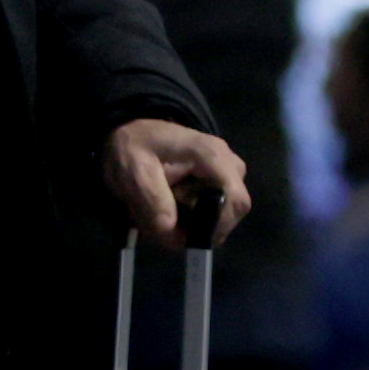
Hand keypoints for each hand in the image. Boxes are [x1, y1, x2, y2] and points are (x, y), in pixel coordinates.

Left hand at [102, 117, 251, 242]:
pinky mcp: (219, 181)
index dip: (219, 226)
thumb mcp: (134, 172)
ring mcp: (226, 172)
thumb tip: (173, 233)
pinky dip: (191, 216)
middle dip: (199, 224)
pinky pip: (214, 210)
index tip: (191, 238)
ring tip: (164, 207)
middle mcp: (227, 163)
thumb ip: (153, 201)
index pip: (236, 199)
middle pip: (231, 211)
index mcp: (211, 156)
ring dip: (192, 221)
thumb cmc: (134, 147)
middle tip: (166, 218)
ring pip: (221, 214)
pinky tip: (171, 204)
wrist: (132, 131)